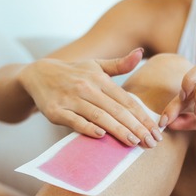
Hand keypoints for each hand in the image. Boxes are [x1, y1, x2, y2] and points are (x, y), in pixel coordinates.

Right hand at [19, 48, 161, 146]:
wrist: (38, 74)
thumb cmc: (73, 73)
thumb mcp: (96, 65)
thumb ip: (119, 64)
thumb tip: (140, 52)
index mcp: (100, 79)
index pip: (127, 100)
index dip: (143, 116)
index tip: (156, 131)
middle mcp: (87, 87)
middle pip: (116, 110)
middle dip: (136, 127)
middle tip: (151, 143)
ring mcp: (71, 99)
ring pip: (98, 115)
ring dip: (117, 130)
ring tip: (134, 142)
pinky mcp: (56, 110)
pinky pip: (74, 120)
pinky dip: (87, 128)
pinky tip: (101, 136)